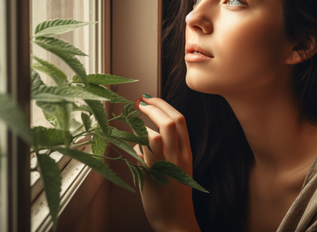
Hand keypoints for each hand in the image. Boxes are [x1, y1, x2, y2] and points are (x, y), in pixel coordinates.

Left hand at [135, 95, 200, 231]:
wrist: (175, 219)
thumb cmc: (174, 192)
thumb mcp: (179, 165)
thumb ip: (170, 147)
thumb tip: (148, 129)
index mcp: (186, 153)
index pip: (179, 120)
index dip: (163, 104)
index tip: (150, 98)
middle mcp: (178, 157)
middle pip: (169, 122)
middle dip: (152, 107)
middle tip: (139, 102)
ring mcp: (164, 166)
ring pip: (152, 136)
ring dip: (139, 129)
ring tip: (132, 132)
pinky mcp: (150, 176)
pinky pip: (137, 153)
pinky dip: (131, 146)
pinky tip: (129, 149)